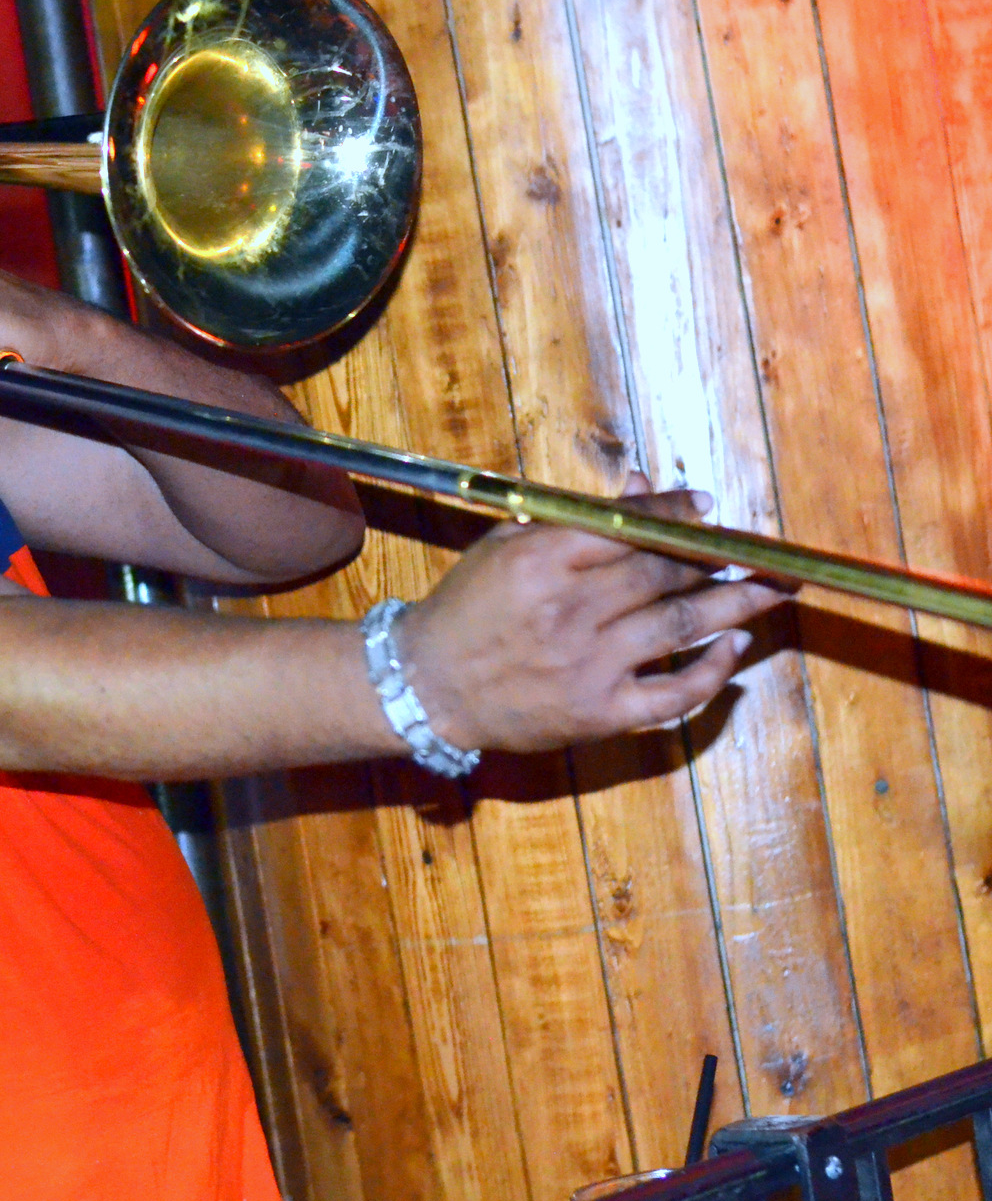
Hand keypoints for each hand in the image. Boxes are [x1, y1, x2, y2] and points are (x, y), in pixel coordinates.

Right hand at [395, 474, 787, 753]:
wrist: (425, 687)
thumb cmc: (466, 610)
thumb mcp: (507, 547)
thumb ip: (575, 519)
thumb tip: (640, 488)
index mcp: (544, 560)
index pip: (631, 528)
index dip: (678, 515)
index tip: (708, 508)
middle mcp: (571, 611)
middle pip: (666, 575)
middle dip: (719, 559)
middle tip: (760, 552)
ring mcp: (588, 666)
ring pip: (681, 626)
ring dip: (736, 605)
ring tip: (774, 591)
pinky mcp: (597, 713)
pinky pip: (672, 694)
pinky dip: (711, 672)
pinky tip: (736, 649)